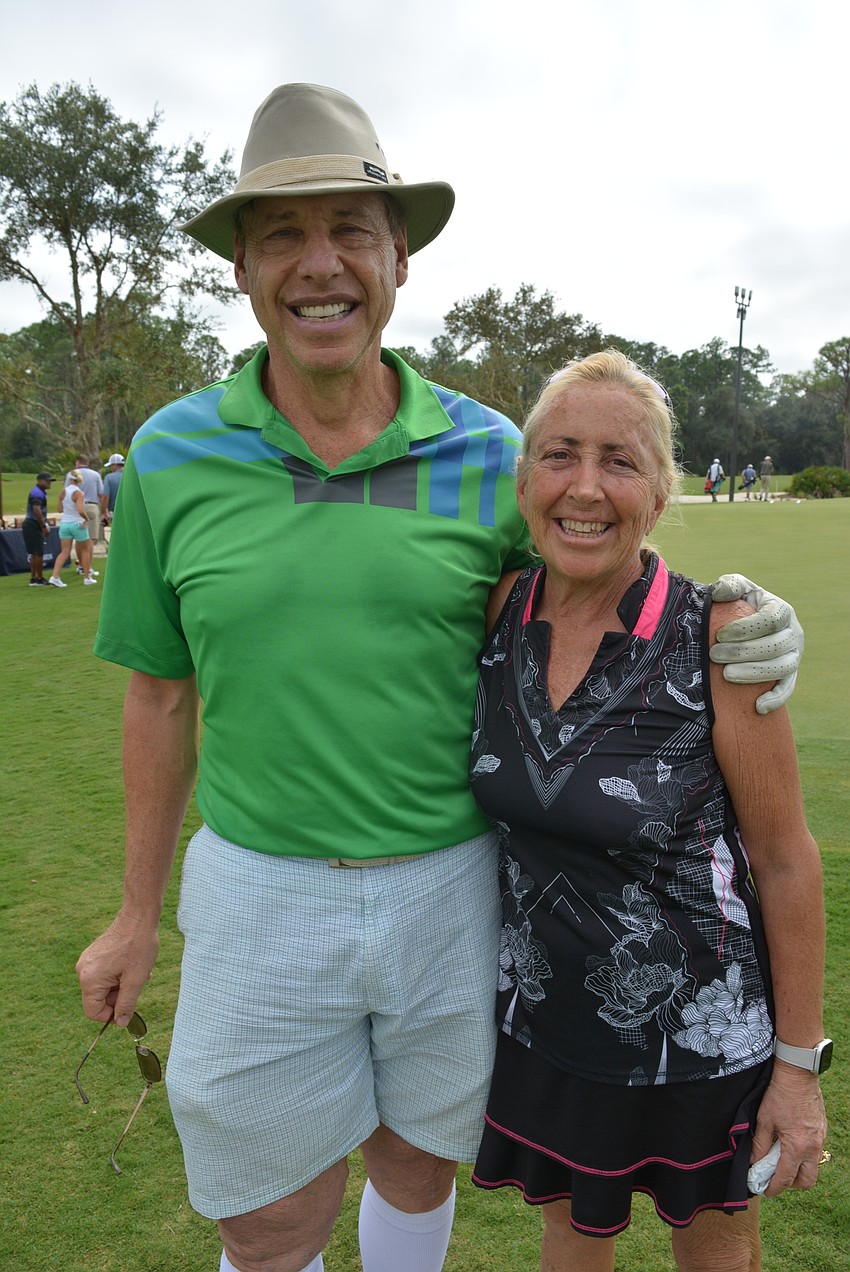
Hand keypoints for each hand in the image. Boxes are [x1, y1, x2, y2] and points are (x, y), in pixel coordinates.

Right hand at [76, 911, 158, 1027]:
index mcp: (89, 979)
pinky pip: (103, 975)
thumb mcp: (135, 980)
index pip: (93, 1012)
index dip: (110, 1016)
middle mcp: (82, 971)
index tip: (127, 1008)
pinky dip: (117, 976)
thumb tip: (121, 1023)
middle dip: (118, 997)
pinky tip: (131, 966)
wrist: (138, 917)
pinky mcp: (93, 955)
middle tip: (136, 985)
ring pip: (102, 987)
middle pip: (97, 999)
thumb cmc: (138, 947)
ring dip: (120, 986)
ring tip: (138, 974)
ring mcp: (87, 961)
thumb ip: (126, 1004)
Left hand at [708, 574, 803, 712]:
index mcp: (782, 610)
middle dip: (743, 652)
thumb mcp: (736, 590)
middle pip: (775, 645)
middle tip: (714, 655)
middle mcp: (793, 633)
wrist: (744, 629)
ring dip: (755, 673)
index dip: (746, 628)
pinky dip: (776, 699)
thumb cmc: (738, 606)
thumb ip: (731, 584)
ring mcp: (794, 656)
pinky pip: (787, 689)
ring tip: (726, 675)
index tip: (720, 635)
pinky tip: (758, 707)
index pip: (771, 619)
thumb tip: (722, 592)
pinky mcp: (789, 676)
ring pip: (782, 668)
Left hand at [751, 1063, 827, 1196]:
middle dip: (791, 1183)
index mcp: (797, 1147)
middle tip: (775, 1176)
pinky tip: (790, 1145)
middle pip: (806, 1181)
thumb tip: (753, 1163)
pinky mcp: (822, 1130)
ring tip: (781, 1159)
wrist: (797, 1073)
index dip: (774, 1188)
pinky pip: (816, 1152)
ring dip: (799, 1170)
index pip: (786, 1178)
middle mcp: (813, 1147)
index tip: (765, 1191)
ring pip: (813, 1168)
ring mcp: (820, 1139)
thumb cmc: (779, 1094)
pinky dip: (804, 1156)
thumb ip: (759, 1145)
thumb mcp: (764, 1120)